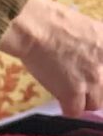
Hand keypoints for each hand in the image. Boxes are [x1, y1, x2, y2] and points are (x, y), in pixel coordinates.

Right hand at [0, 0, 102, 116]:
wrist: (39, 29)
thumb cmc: (60, 24)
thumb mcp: (94, 31)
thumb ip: (100, 49)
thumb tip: (95, 61)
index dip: (101, 78)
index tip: (95, 78)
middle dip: (95, 90)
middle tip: (82, 84)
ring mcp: (92, 80)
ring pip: (94, 104)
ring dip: (83, 100)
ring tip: (71, 91)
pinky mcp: (73, 93)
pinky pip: (75, 112)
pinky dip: (68, 108)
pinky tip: (62, 99)